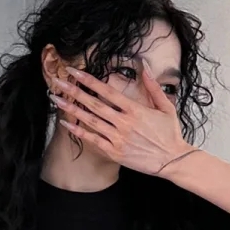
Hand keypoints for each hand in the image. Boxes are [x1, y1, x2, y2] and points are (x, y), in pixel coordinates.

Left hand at [50, 64, 193, 175]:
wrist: (173, 160)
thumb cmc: (170, 134)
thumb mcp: (166, 107)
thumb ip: (154, 88)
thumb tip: (145, 69)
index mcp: (135, 110)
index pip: (107, 91)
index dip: (89, 80)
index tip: (75, 71)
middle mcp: (124, 123)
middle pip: (94, 104)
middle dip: (74, 91)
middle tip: (58, 82)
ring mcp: (118, 138)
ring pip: (91, 121)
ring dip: (72, 110)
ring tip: (56, 100)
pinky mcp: (115, 152)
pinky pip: (93, 140)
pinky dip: (79, 132)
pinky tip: (66, 124)